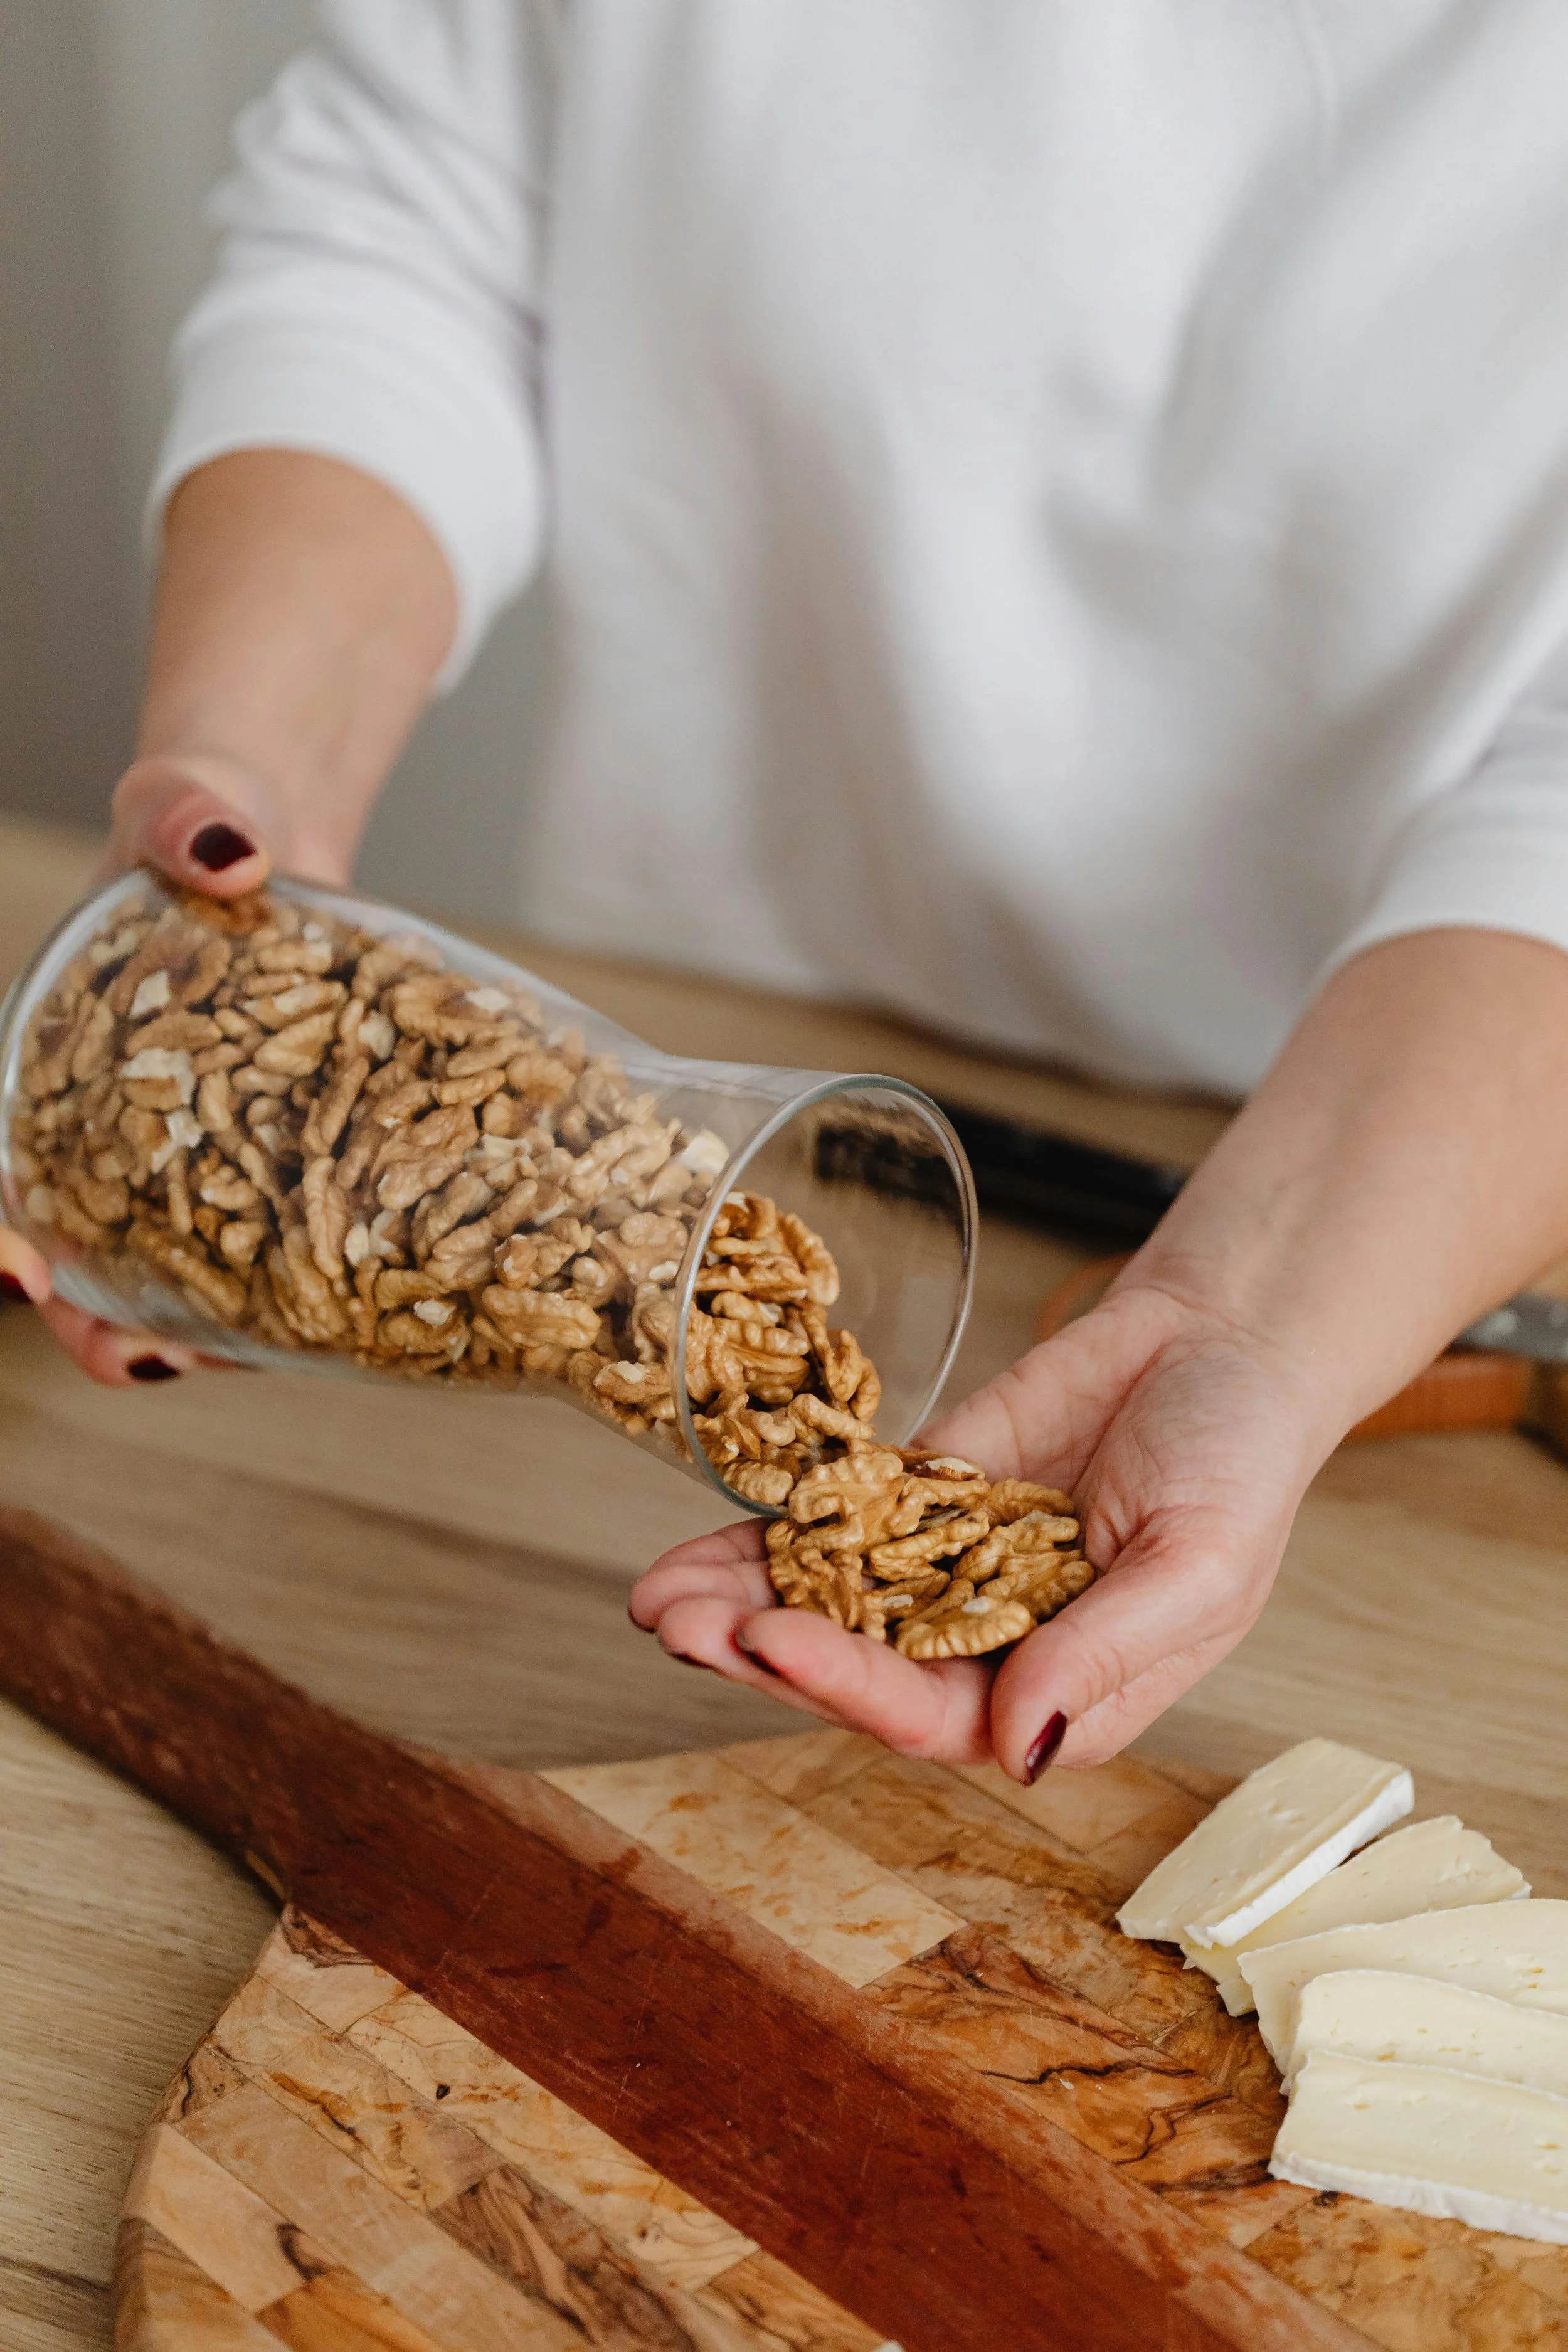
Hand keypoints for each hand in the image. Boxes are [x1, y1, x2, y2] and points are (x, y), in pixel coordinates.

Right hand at [1, 751, 284, 1383]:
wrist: (270, 837)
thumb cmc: (201, 819)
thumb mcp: (181, 800)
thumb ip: (185, 810)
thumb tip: (229, 847)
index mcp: (52, 1051)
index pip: (5, 1163)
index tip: (18, 1266)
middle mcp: (107, 1117)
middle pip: (78, 1245)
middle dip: (97, 1317)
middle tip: (147, 1362)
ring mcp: (186, 1145)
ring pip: (167, 1265)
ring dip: (191, 1326)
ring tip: (245, 1357)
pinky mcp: (266, 1152)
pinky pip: (262, 1235)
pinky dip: (279, 1282)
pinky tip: (336, 1314)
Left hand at [629, 1279, 1327, 1780]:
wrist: (1218, 1344)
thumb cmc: (1239, 1466)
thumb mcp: (1198, 1566)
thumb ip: (1107, 1655)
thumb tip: (1017, 1741)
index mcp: (1058, 1694)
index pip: (932, 1714)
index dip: (845, 1684)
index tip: (770, 1641)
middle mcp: (987, 1649)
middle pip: (853, 1670)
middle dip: (759, 1653)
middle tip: (675, 1625)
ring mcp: (942, 1571)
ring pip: (826, 1605)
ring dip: (739, 1606)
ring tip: (653, 1599)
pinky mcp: (918, 1498)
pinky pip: (832, 1527)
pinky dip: (765, 1539)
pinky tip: (694, 1547)